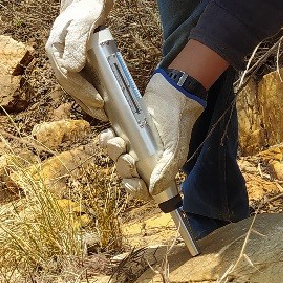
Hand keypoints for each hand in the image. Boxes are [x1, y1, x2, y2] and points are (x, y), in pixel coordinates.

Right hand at [45, 0, 112, 120]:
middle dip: (85, 99)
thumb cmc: (86, 8)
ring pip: (72, 85)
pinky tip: (97, 100)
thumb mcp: (84, 21)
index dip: (83, 90)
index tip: (98, 99)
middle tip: (102, 111)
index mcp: (55, 48)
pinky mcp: (73, 59)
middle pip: (69, 84)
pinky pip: (78, 80)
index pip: (67, 76)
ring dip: (85, 99)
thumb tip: (72, 68)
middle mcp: (57, 56)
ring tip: (101, 112)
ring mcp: (64, 58)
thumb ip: (77, 42)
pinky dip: (87, 91)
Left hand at [100, 69, 205, 198]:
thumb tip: (153, 190)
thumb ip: (166, 170)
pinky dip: (106, 140)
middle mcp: (145, 158)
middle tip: (128, 158)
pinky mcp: (125, 129)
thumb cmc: (176, 121)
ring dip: (114, 153)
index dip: (135, 189)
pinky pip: (110, 139)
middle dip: (124, 168)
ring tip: (118, 142)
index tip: (130, 182)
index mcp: (159, 166)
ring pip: (116, 157)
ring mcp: (134, 143)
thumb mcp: (175, 148)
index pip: (144, 188)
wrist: (172, 92)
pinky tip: (109, 135)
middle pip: (127, 173)